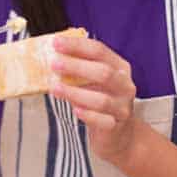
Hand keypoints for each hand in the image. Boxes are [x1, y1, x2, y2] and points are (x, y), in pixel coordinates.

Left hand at [50, 34, 136, 162]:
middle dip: (77, 67)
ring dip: (76, 93)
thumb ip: (78, 68)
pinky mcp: (116, 126)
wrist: (118, 133)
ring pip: (101, 100)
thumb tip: (51, 55)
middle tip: (53, 64)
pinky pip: (102, 121)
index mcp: (119, 67)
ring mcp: (122, 107)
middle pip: (104, 73)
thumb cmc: (99, 99)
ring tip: (55, 88)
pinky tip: (75, 110)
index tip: (56, 43)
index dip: (77, 46)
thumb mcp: (92, 80)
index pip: (99, 50)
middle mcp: (125, 85)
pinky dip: (88, 115)